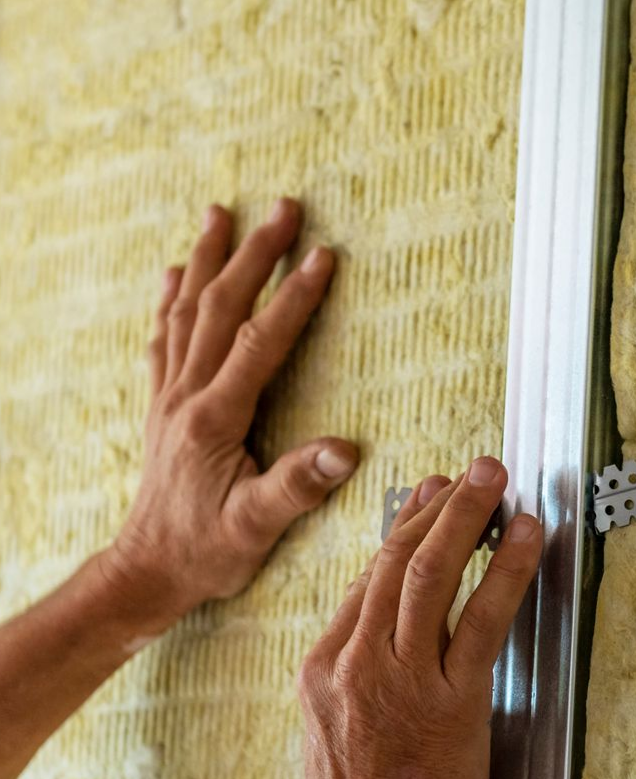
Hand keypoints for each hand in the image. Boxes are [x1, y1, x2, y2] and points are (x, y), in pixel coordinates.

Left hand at [106, 198, 357, 628]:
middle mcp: (186, 396)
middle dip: (254, 254)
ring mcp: (169, 397)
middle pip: (220, 308)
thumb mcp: (257, 528)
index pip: (260, 342)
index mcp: (214, 419)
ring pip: (187, 312)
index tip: (322, 256)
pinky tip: (171, 276)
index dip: (294, 297)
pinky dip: (170, 300)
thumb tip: (345, 451)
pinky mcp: (163, 407)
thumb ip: (297, 486)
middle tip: (284, 208)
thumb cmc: (205, 552)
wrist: (148, 569)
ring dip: (206, 260)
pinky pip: (164, 338)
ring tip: (220, 214)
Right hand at [297, 459, 542, 778]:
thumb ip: (350, 678)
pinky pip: (482, 619)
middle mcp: (356, 661)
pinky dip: (507, 571)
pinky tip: (527, 537)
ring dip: (467, 517)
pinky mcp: (450, 701)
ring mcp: (400, 678)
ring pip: (430, 574)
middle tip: (467, 473)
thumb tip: (381, 637)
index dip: (400, 531)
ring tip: (495, 480)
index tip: (425, 501)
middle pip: (394, 562)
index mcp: (323, 666)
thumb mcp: (328, 732)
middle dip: (435, 508)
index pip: (364, 580)